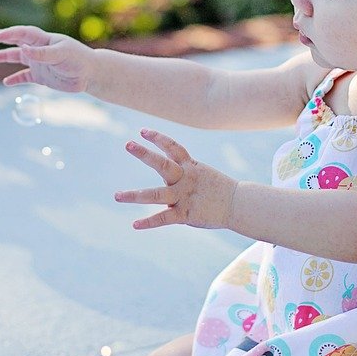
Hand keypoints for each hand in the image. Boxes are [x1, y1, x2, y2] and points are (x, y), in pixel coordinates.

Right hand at [0, 25, 96, 93]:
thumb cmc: (78, 59)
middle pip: (18, 42)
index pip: (23, 34)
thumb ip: (42, 53)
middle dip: (4, 38)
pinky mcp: (42, 77)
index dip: (9, 33)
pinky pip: (25, 77)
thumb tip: (23, 49)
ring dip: (5, 57)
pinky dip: (15, 79)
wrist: (90, 74)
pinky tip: (6, 82)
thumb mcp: (61, 54)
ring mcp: (39, 63)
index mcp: (44, 40)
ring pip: (18, 58)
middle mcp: (39, 50)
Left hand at [114, 128, 237, 229]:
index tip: (142, 131)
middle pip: (162, 163)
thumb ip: (184, 171)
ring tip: (116, 196)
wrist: (239, 205)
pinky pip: (164, 218)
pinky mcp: (186, 213)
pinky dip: (149, 222)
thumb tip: (169, 168)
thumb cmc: (218, 190)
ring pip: (156, 194)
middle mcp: (185, 178)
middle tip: (128, 144)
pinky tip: (135, 224)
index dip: (158, 138)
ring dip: (135, 195)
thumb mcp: (202, 173)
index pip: (173, 147)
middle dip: (144, 153)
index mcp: (190, 166)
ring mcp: (184, 196)